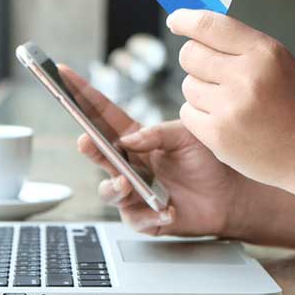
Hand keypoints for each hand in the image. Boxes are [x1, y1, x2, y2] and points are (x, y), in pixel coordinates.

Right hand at [59, 66, 247, 237]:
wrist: (232, 195)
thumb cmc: (209, 160)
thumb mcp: (187, 134)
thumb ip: (158, 133)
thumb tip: (129, 141)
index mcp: (135, 138)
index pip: (102, 114)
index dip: (81, 94)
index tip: (62, 74)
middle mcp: (129, 164)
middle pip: (98, 154)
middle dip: (89, 147)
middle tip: (86, 141)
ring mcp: (134, 191)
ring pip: (109, 190)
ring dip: (114, 187)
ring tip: (126, 182)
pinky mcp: (146, 217)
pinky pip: (137, 220)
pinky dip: (149, 215)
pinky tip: (166, 209)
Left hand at [168, 9, 294, 190]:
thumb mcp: (279, 64)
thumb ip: (240, 46)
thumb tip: (195, 28)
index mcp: (264, 52)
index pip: (208, 25)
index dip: (185, 19)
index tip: (176, 20)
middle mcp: (246, 76)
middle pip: (189, 54)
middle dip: (196, 62)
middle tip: (214, 74)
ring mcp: (230, 107)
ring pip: (187, 85)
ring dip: (201, 92)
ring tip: (231, 104)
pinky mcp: (218, 135)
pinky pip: (188, 113)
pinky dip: (200, 117)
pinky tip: (226, 123)